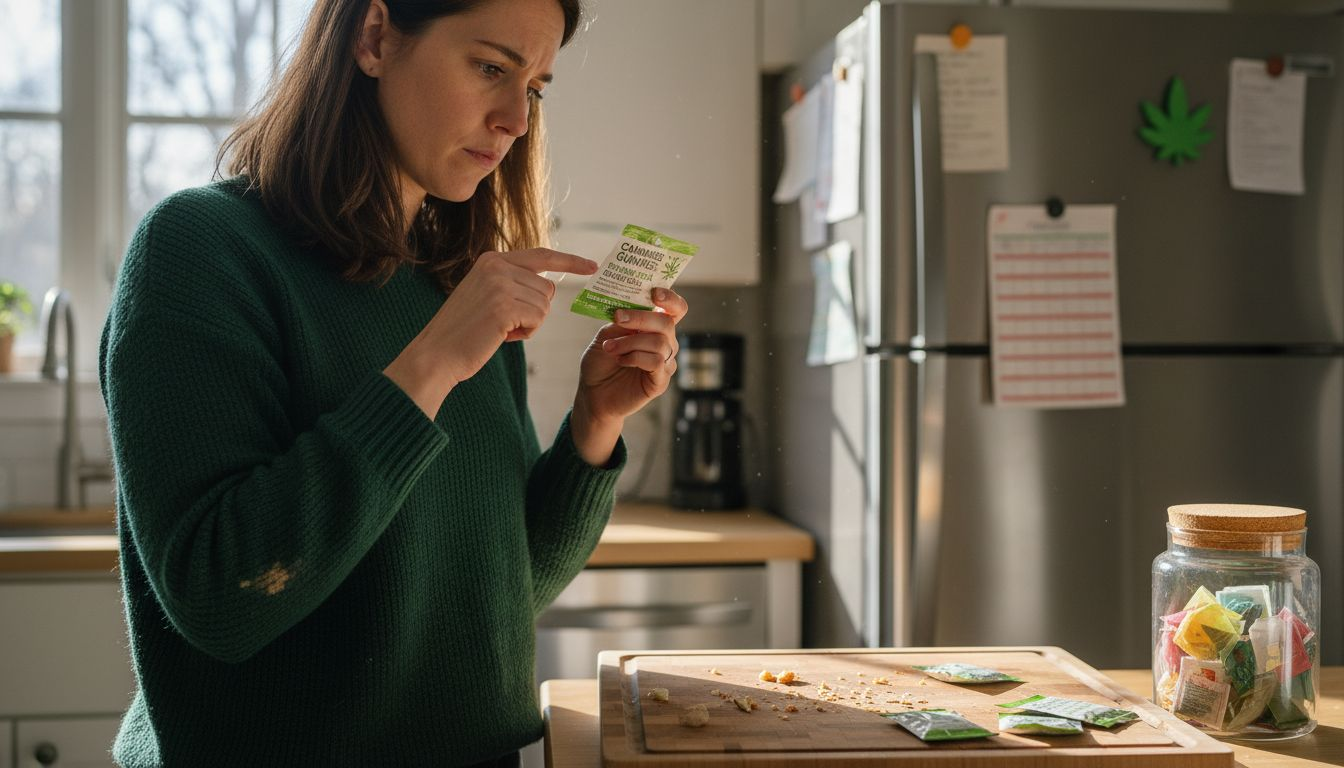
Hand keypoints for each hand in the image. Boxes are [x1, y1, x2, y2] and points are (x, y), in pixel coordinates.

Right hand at [385, 249, 596, 417]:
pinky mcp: (504, 305)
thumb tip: (548, 287)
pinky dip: (526, 333)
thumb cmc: (464, 332)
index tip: (592, 266)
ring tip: (499, 329)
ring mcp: (500, 284)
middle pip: (547, 288)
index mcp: (492, 260)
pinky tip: (502, 336)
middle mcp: (496, 265)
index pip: (541, 255)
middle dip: (535, 311)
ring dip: (529, 324)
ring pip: (545, 306)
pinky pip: (538, 319)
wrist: (436, 354)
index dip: (569, 262)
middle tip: (505, 324)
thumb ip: (512, 283)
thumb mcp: (485, 295)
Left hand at [574, 287, 689, 428]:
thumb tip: (630, 309)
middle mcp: (665, 343)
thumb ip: (622, 322)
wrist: (592, 393)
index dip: (671, 298)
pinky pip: (656, 362)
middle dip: (640, 318)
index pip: (675, 309)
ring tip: (609, 347)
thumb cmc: (601, 362)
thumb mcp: (606, 334)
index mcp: (654, 328)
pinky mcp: (660, 381)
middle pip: (667, 323)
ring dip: (630, 342)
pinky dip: (635, 357)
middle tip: (617, 318)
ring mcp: (665, 363)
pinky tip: (621, 361)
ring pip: (660, 342)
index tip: (654, 293)